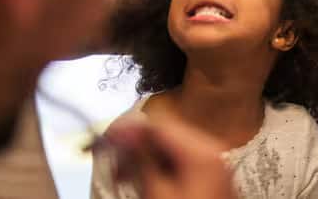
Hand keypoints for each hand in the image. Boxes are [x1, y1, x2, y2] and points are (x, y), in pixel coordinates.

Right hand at [104, 113, 234, 198]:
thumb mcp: (157, 192)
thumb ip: (140, 159)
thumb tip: (122, 133)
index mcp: (201, 151)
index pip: (160, 125)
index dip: (129, 131)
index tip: (104, 141)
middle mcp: (211, 152)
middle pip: (166, 137)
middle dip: (137, 149)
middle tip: (113, 167)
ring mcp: (214, 166)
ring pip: (172, 152)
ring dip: (146, 162)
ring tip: (123, 179)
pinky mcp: (211, 180)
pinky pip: (182, 166)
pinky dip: (162, 172)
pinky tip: (146, 185)